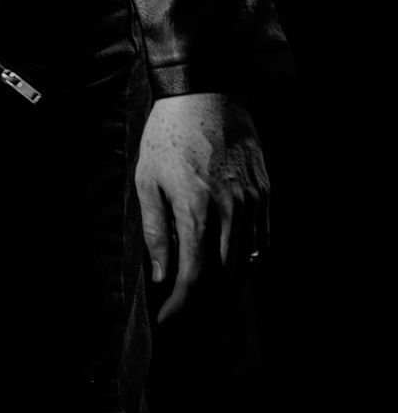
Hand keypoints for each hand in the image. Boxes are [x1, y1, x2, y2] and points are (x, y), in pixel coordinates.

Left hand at [135, 92, 269, 321]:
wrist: (204, 94)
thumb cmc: (166, 137)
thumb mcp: (147, 180)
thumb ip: (155, 231)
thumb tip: (161, 276)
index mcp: (196, 211)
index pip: (194, 277)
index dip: (181, 305)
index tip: (168, 319)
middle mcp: (230, 212)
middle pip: (223, 275)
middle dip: (201, 294)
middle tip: (181, 299)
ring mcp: (253, 203)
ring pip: (246, 260)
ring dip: (224, 277)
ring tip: (202, 278)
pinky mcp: (266, 193)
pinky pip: (262, 238)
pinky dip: (246, 254)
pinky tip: (227, 253)